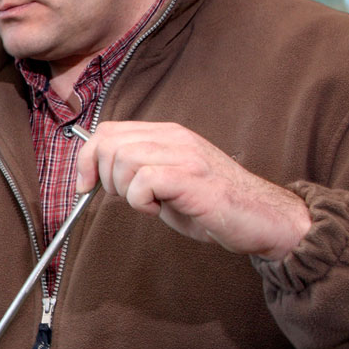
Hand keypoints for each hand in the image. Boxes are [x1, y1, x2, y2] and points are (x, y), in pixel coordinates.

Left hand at [74, 121, 310, 260]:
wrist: (262, 218)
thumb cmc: (213, 205)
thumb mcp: (166, 183)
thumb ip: (136, 172)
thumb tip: (94, 175)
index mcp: (167, 135)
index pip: (107, 130)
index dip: (87, 159)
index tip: (85, 186)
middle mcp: (175, 138)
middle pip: (109, 143)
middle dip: (104, 177)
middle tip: (126, 198)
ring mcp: (186, 155)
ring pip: (124, 159)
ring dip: (125, 191)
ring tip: (149, 205)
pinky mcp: (193, 178)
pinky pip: (144, 181)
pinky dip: (141, 202)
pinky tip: (159, 210)